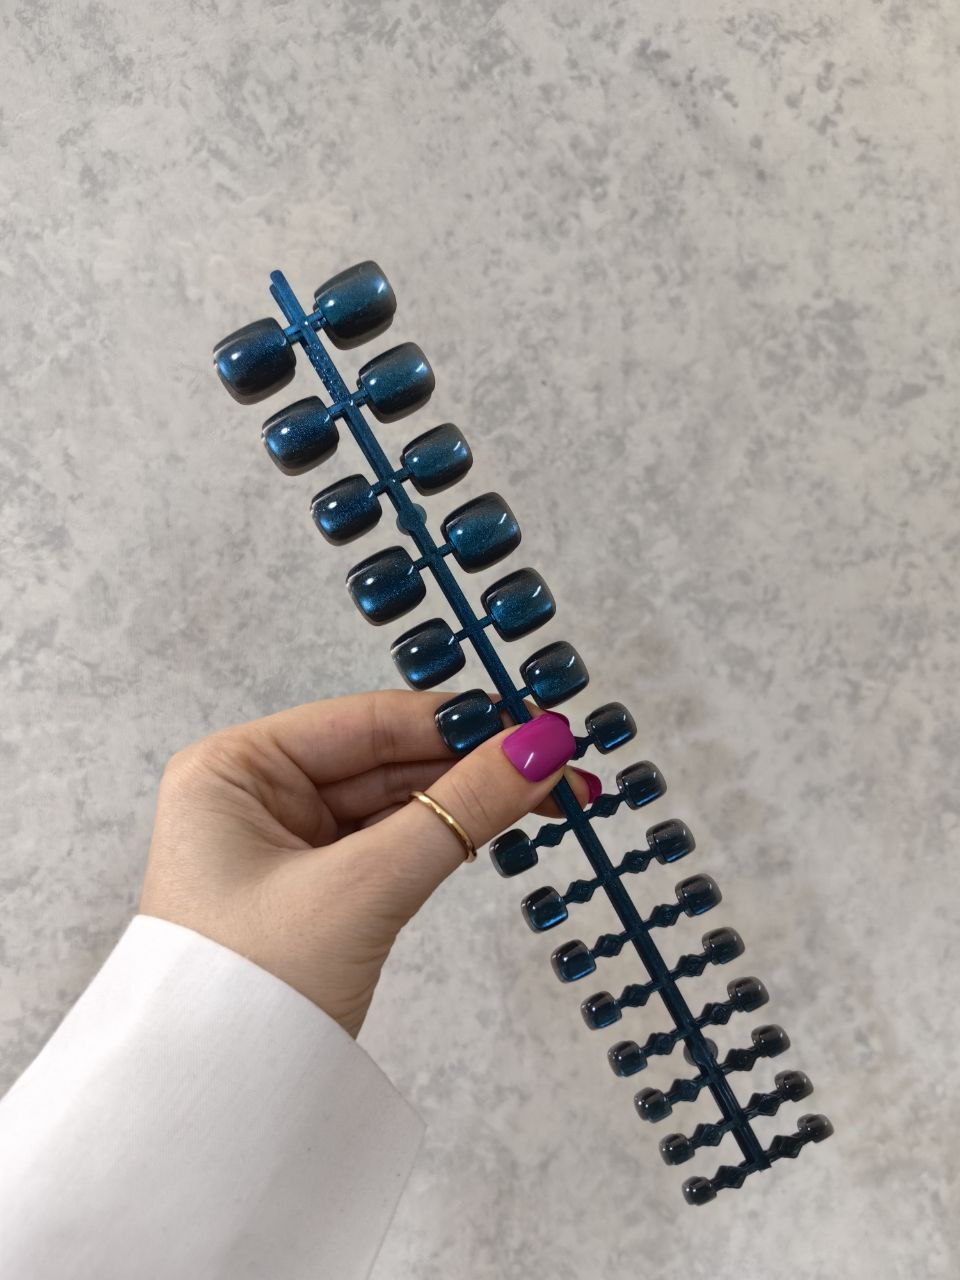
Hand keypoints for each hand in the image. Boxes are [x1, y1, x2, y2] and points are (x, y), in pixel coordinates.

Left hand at [140, 690, 598, 1035]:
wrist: (214, 1113)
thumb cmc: (250, 994)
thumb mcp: (362, 889)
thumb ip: (457, 811)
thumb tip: (539, 751)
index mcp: (235, 770)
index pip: (364, 723)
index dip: (455, 721)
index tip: (534, 722)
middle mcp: (256, 796)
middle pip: (386, 758)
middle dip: (475, 763)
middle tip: (560, 763)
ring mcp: (286, 844)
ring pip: (396, 801)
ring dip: (470, 800)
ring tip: (552, 794)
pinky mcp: (316, 889)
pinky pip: (391, 843)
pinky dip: (446, 837)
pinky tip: (501, 822)